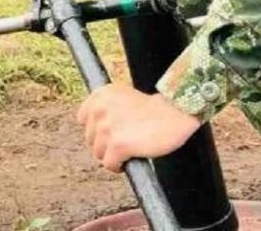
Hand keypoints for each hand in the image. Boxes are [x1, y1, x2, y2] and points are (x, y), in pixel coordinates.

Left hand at [77, 84, 201, 172]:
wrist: (176, 111)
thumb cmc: (155, 108)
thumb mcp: (124, 96)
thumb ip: (107, 107)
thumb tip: (93, 127)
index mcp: (101, 94)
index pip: (84, 118)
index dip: (98, 128)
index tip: (112, 131)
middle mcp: (100, 109)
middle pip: (90, 138)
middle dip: (106, 143)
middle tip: (125, 141)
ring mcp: (107, 128)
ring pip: (99, 153)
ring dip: (113, 156)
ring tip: (130, 150)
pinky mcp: (118, 145)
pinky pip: (109, 164)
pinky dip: (118, 166)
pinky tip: (130, 159)